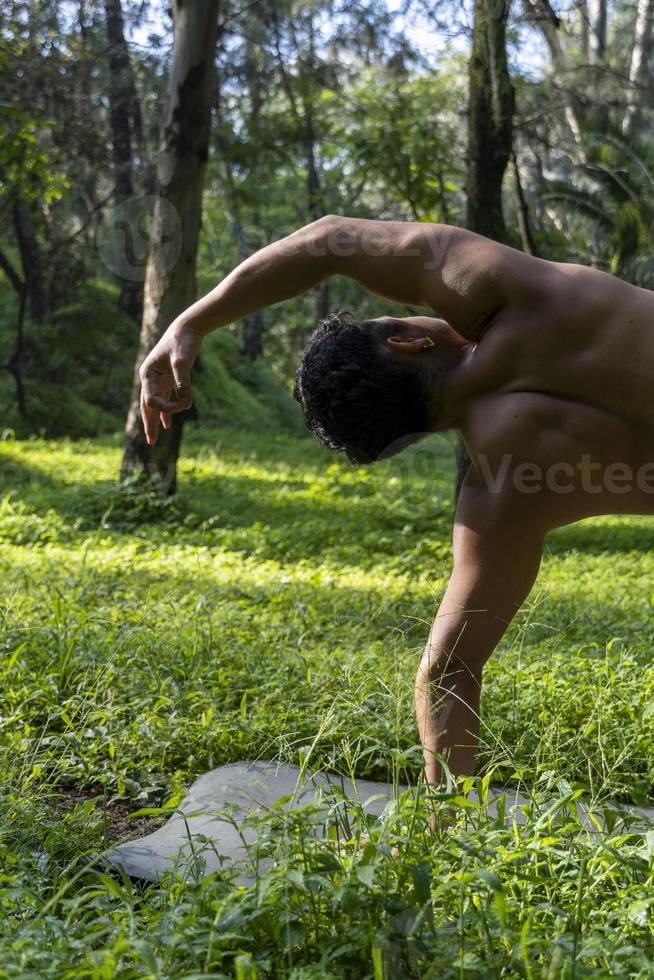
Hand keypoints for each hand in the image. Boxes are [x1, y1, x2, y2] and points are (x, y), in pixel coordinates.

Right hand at [139, 321, 202, 444]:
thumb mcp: (182, 362)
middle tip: (151, 442)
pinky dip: (166, 410)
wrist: (187, 328)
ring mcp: (158, 378)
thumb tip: (185, 404)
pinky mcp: (168, 377)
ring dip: (155, 420)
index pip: (151, 400)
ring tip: (154, 437)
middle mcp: (150, 377)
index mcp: (147, 374)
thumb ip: (183, 383)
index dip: (165, 408)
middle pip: (147, 405)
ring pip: (155, 403)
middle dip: (149, 424)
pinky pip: (164, 398)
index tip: (182, 406)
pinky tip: (167, 424)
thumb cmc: (183, 342)